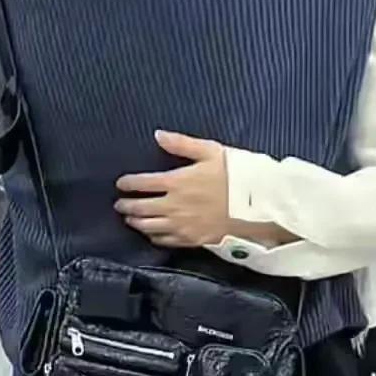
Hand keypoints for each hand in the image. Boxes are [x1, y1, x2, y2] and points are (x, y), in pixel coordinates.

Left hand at [115, 130, 233, 248]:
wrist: (256, 206)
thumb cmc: (237, 175)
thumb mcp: (211, 151)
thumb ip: (182, 144)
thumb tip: (158, 135)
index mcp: (176, 182)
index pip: (142, 183)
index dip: (128, 183)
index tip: (120, 184)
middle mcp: (173, 206)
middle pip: (140, 208)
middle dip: (126, 206)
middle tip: (119, 204)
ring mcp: (181, 225)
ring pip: (149, 226)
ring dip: (135, 222)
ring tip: (129, 219)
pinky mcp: (191, 240)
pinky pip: (165, 240)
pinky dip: (153, 237)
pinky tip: (151, 234)